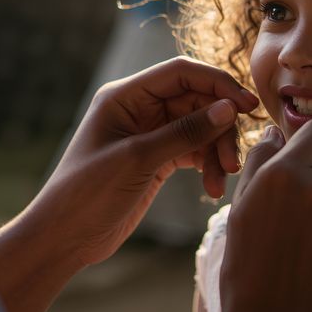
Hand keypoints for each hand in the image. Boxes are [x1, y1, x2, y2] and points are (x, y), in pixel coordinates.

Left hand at [35, 56, 257, 267]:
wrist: (64, 238)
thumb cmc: (88, 193)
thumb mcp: (138, 159)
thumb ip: (185, 132)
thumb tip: (230, 109)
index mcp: (125, 96)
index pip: (181, 73)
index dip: (217, 84)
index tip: (247, 105)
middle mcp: (138, 109)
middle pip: (196, 101)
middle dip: (219, 127)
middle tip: (234, 160)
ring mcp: (149, 134)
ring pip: (199, 127)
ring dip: (216, 151)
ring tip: (221, 181)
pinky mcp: (157, 159)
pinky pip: (193, 150)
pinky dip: (207, 165)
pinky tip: (212, 188)